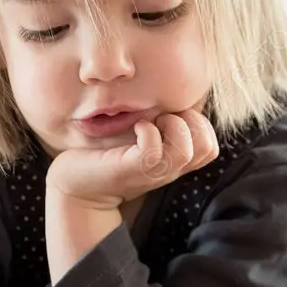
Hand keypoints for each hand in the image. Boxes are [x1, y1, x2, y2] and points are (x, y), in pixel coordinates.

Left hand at [46, 108, 218, 208]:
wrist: (75, 184)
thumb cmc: (106, 156)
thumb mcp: (141, 139)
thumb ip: (161, 127)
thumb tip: (175, 101)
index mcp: (173, 163)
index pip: (211, 148)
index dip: (199, 124)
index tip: (172, 116)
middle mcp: (167, 170)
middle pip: (206, 148)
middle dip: (191, 121)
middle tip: (163, 117)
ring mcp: (150, 172)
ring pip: (185, 150)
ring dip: (171, 124)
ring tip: (149, 121)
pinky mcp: (128, 169)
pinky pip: (152, 149)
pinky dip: (147, 130)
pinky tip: (135, 126)